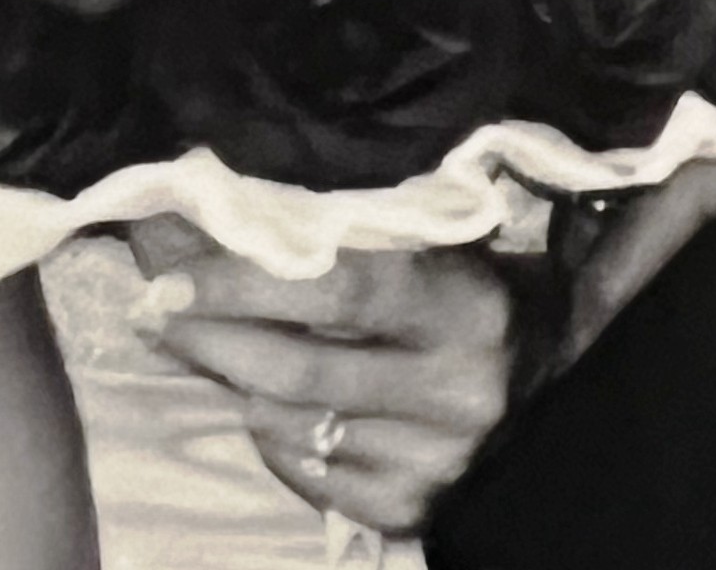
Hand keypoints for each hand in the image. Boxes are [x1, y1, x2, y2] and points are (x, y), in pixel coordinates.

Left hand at [127, 227, 513, 535]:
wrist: (563, 388)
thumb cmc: (484, 294)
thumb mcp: (446, 249)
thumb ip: (364, 234)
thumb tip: (238, 206)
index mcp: (464, 307)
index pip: (337, 288)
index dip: (246, 279)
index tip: (171, 268)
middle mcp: (451, 390)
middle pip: (296, 366)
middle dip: (210, 334)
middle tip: (152, 305)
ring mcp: (432, 461)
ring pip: (291, 425)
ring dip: (230, 381)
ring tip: (192, 340)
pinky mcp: (413, 509)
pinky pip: (309, 474)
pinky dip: (272, 434)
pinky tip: (260, 401)